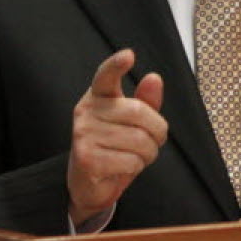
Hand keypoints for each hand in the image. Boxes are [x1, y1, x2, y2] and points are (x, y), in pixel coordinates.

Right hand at [67, 48, 166, 226]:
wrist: (88, 184)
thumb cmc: (113, 148)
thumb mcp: (132, 123)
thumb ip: (145, 101)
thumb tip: (154, 78)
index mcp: (98, 96)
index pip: (105, 75)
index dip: (116, 65)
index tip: (128, 56)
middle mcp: (86, 111)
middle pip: (139, 112)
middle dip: (157, 132)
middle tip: (154, 141)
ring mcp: (84, 134)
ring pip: (139, 139)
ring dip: (148, 153)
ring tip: (136, 156)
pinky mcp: (87, 158)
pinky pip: (130, 160)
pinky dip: (136, 167)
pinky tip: (123, 167)